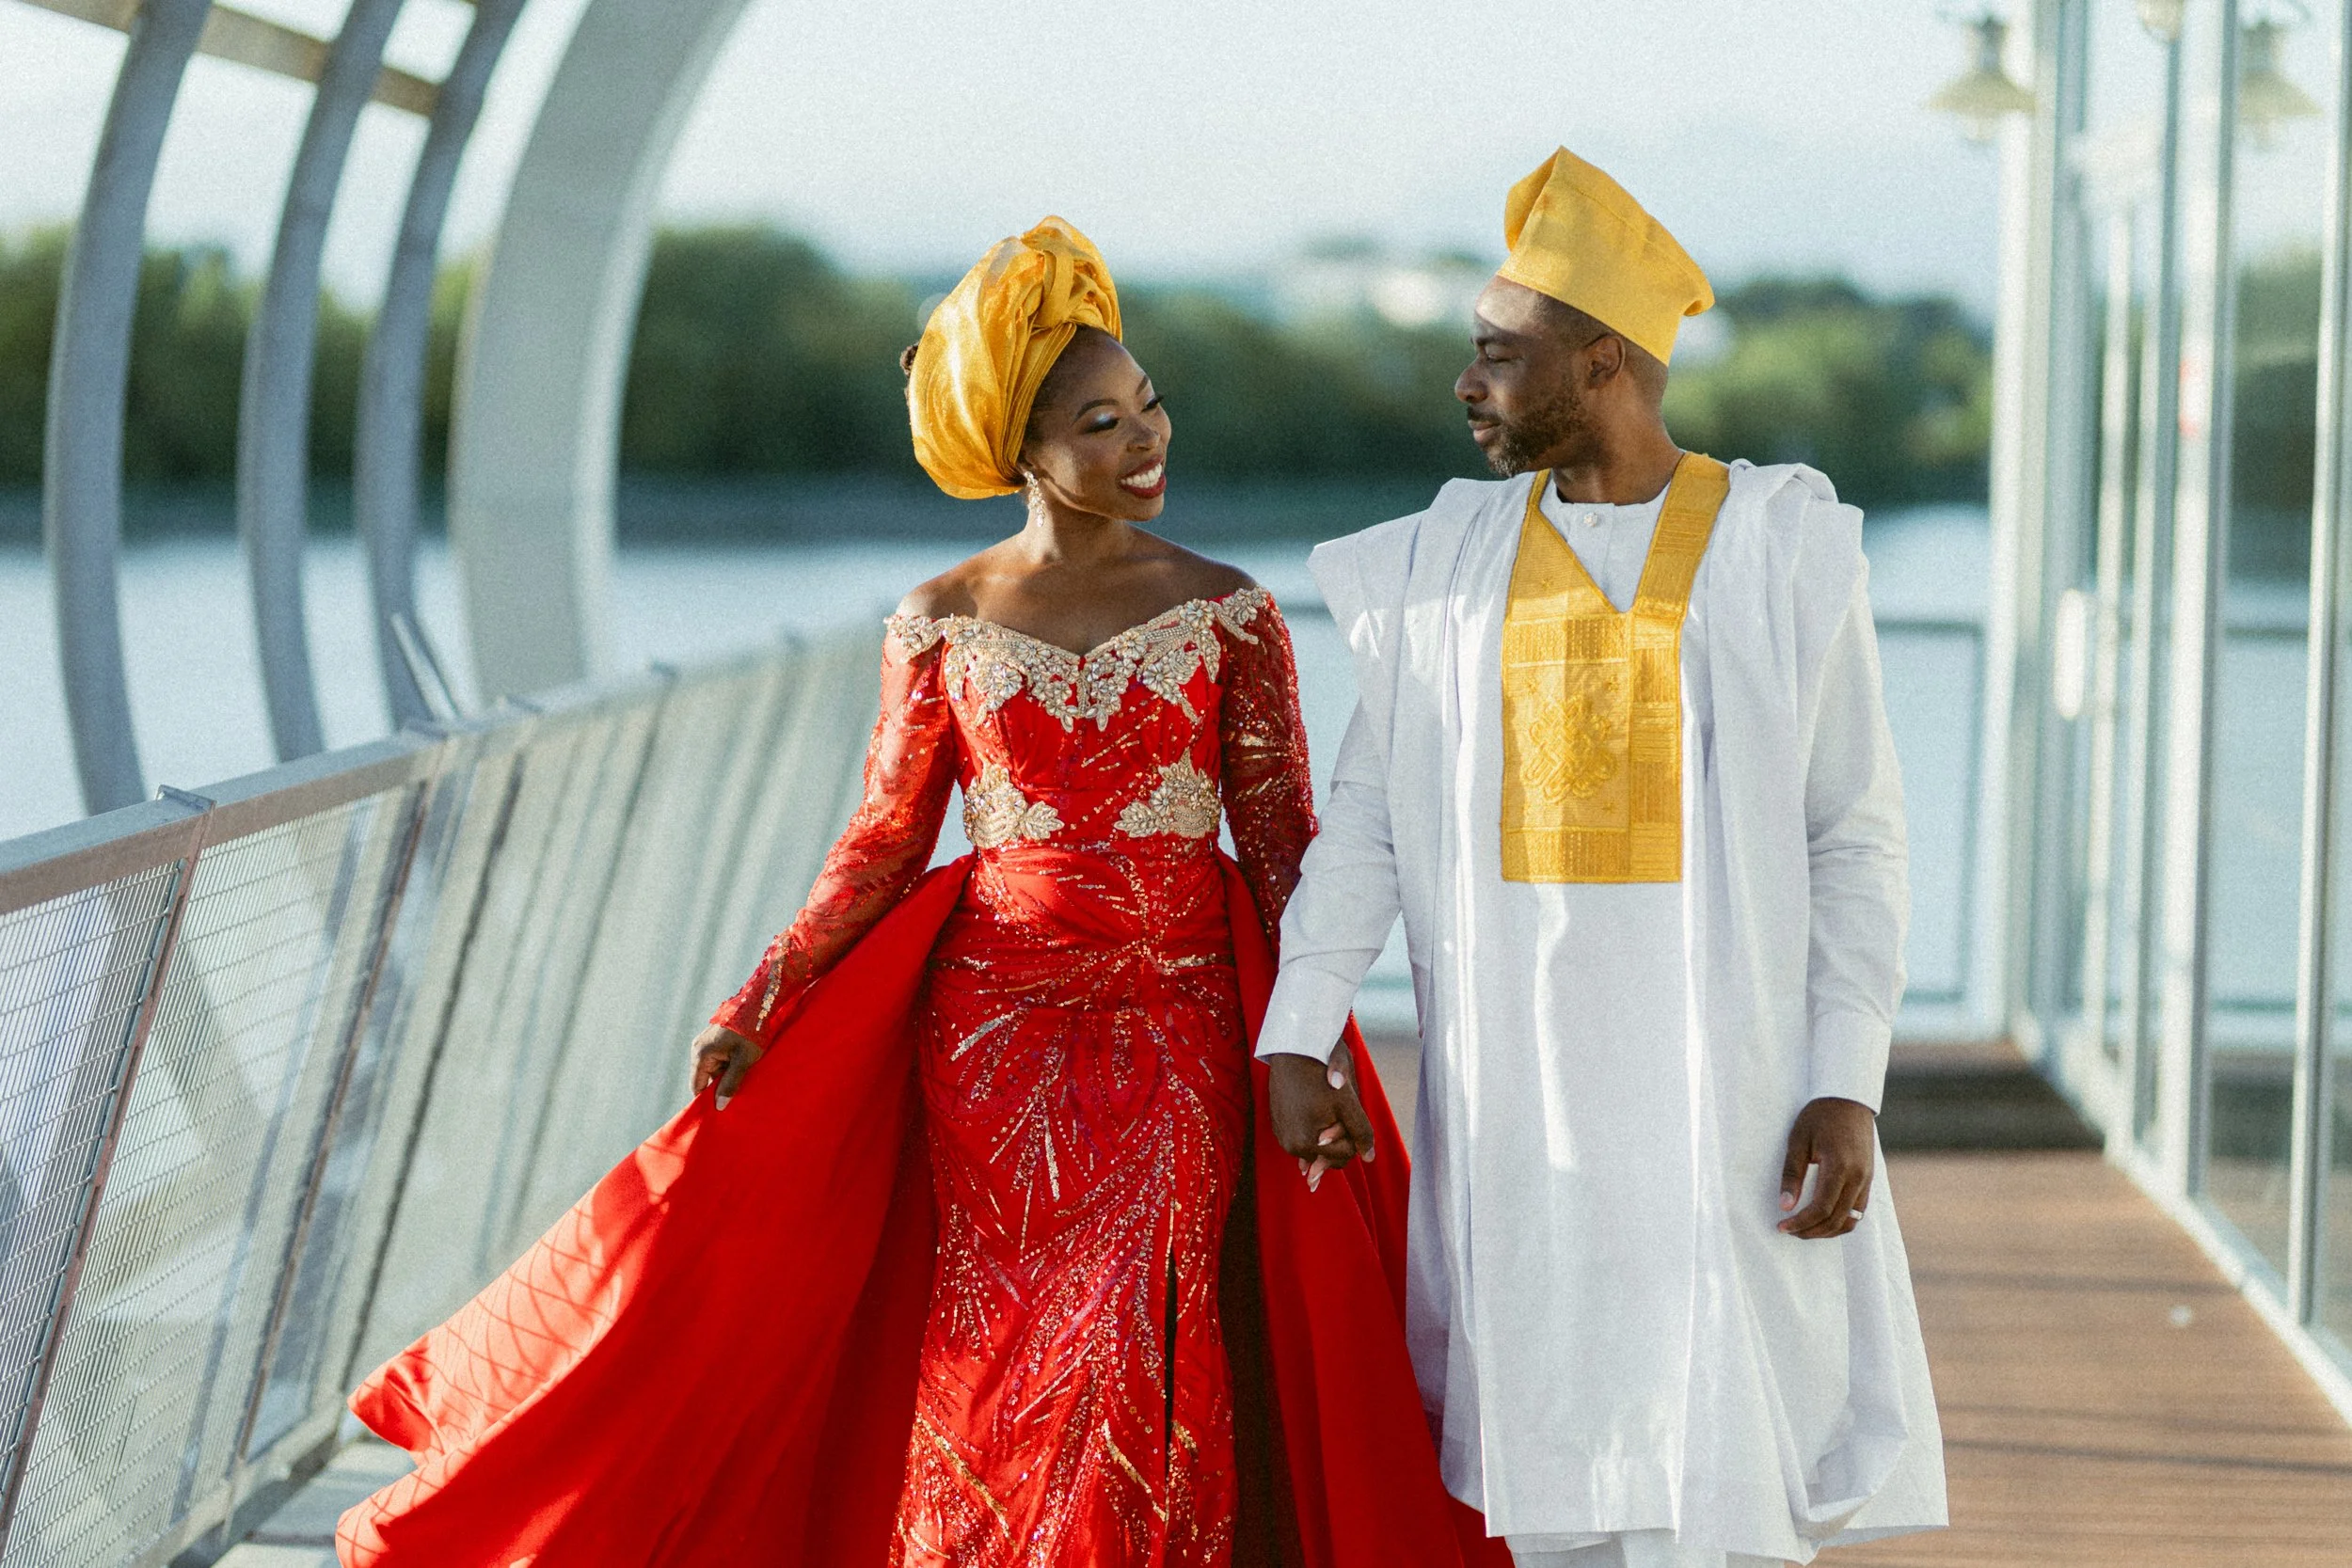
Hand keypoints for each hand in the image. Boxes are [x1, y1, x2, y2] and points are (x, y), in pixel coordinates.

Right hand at [691, 1024, 764, 1107]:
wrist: (759, 1002)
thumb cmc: (752, 1031)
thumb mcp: (744, 1060)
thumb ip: (730, 1084)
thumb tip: (719, 1107)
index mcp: (701, 1054)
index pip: (697, 1086)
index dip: (707, 1100)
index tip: (720, 1112)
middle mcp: (699, 1048)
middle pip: (706, 1078)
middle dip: (720, 1087)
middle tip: (739, 1097)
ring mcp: (707, 1042)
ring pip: (715, 1068)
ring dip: (728, 1075)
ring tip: (744, 1080)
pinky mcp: (716, 1038)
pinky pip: (720, 1058)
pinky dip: (730, 1065)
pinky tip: (744, 1067)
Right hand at [1266, 1041, 1375, 1190]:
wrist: (1293, 1048)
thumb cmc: (1323, 1072)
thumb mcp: (1349, 1102)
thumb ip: (1360, 1132)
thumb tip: (1369, 1158)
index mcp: (1306, 1143)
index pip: (1345, 1154)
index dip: (1352, 1133)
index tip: (1345, 1109)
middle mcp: (1290, 1145)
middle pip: (1329, 1154)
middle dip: (1339, 1136)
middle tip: (1336, 1107)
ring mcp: (1282, 1135)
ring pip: (1317, 1146)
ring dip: (1326, 1132)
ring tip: (1324, 1106)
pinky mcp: (1278, 1124)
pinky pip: (1302, 1136)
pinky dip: (1312, 1129)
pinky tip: (1314, 1108)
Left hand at [1778, 1096, 1875, 1237]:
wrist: (1849, 1099)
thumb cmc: (1819, 1116)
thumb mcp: (1798, 1141)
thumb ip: (1792, 1175)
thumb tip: (1785, 1206)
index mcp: (1840, 1167)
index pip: (1821, 1209)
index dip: (1801, 1223)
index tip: (1782, 1226)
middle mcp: (1858, 1178)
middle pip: (1836, 1220)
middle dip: (1811, 1231)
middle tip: (1789, 1231)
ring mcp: (1867, 1180)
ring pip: (1851, 1220)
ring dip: (1827, 1230)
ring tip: (1804, 1229)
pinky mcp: (1869, 1179)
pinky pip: (1858, 1210)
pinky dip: (1841, 1221)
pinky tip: (1822, 1219)